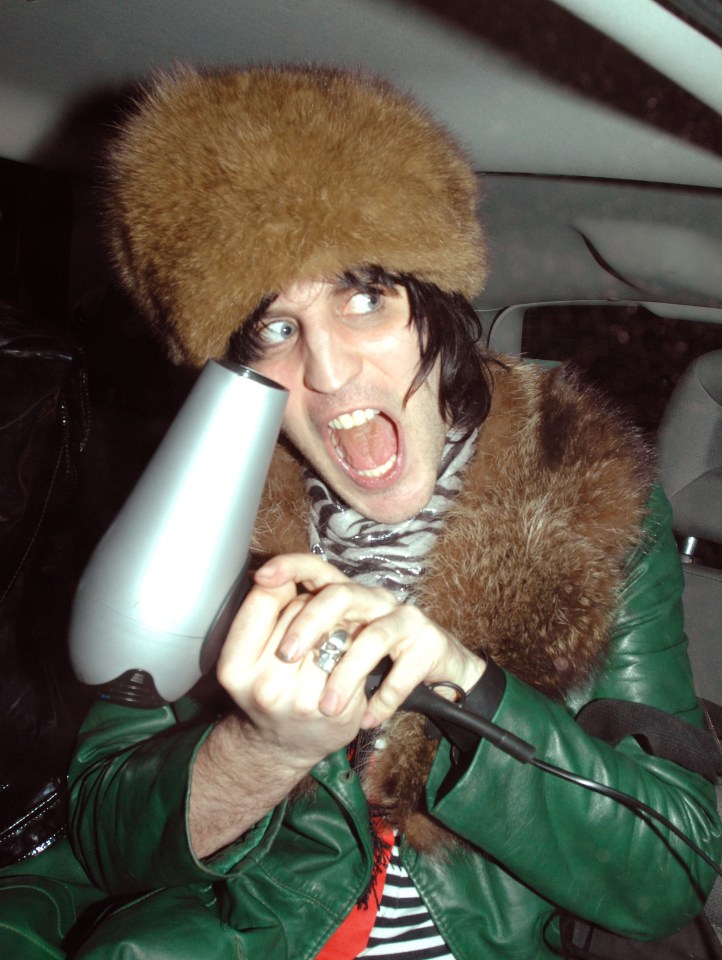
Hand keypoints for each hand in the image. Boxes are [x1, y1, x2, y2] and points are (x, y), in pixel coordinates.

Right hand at [216, 566, 365, 770]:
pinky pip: (354, 654)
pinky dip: (354, 649)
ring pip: (333, 628)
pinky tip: (345, 659)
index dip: (281, 588)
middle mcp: (266, 686)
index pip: (266, 596)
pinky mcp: (336, 709)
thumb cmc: (265, 687)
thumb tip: (284, 571)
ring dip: (336, 625)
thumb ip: (260, 610)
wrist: (278, 747)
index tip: (285, 599)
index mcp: (234, 667)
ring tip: (328, 639)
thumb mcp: (245, 652)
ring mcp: (303, 700)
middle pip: (303, 610)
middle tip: (307, 627)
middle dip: (310, 609)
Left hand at [252, 553, 485, 728]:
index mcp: (348, 594)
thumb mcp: (338, 647)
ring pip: (374, 635)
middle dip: (311, 624)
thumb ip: (308, 635)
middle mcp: (375, 599)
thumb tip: (264, 634)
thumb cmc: (377, 662)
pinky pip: (405, 671)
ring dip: (347, 673)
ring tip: (327, 707)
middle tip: (286, 657)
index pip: (316, 567)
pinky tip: (367, 719)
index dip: (290, 566)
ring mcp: (404, 618)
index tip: (262, 577)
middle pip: (341, 595)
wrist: (441, 678)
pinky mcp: (429, 643)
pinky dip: (384, 699)